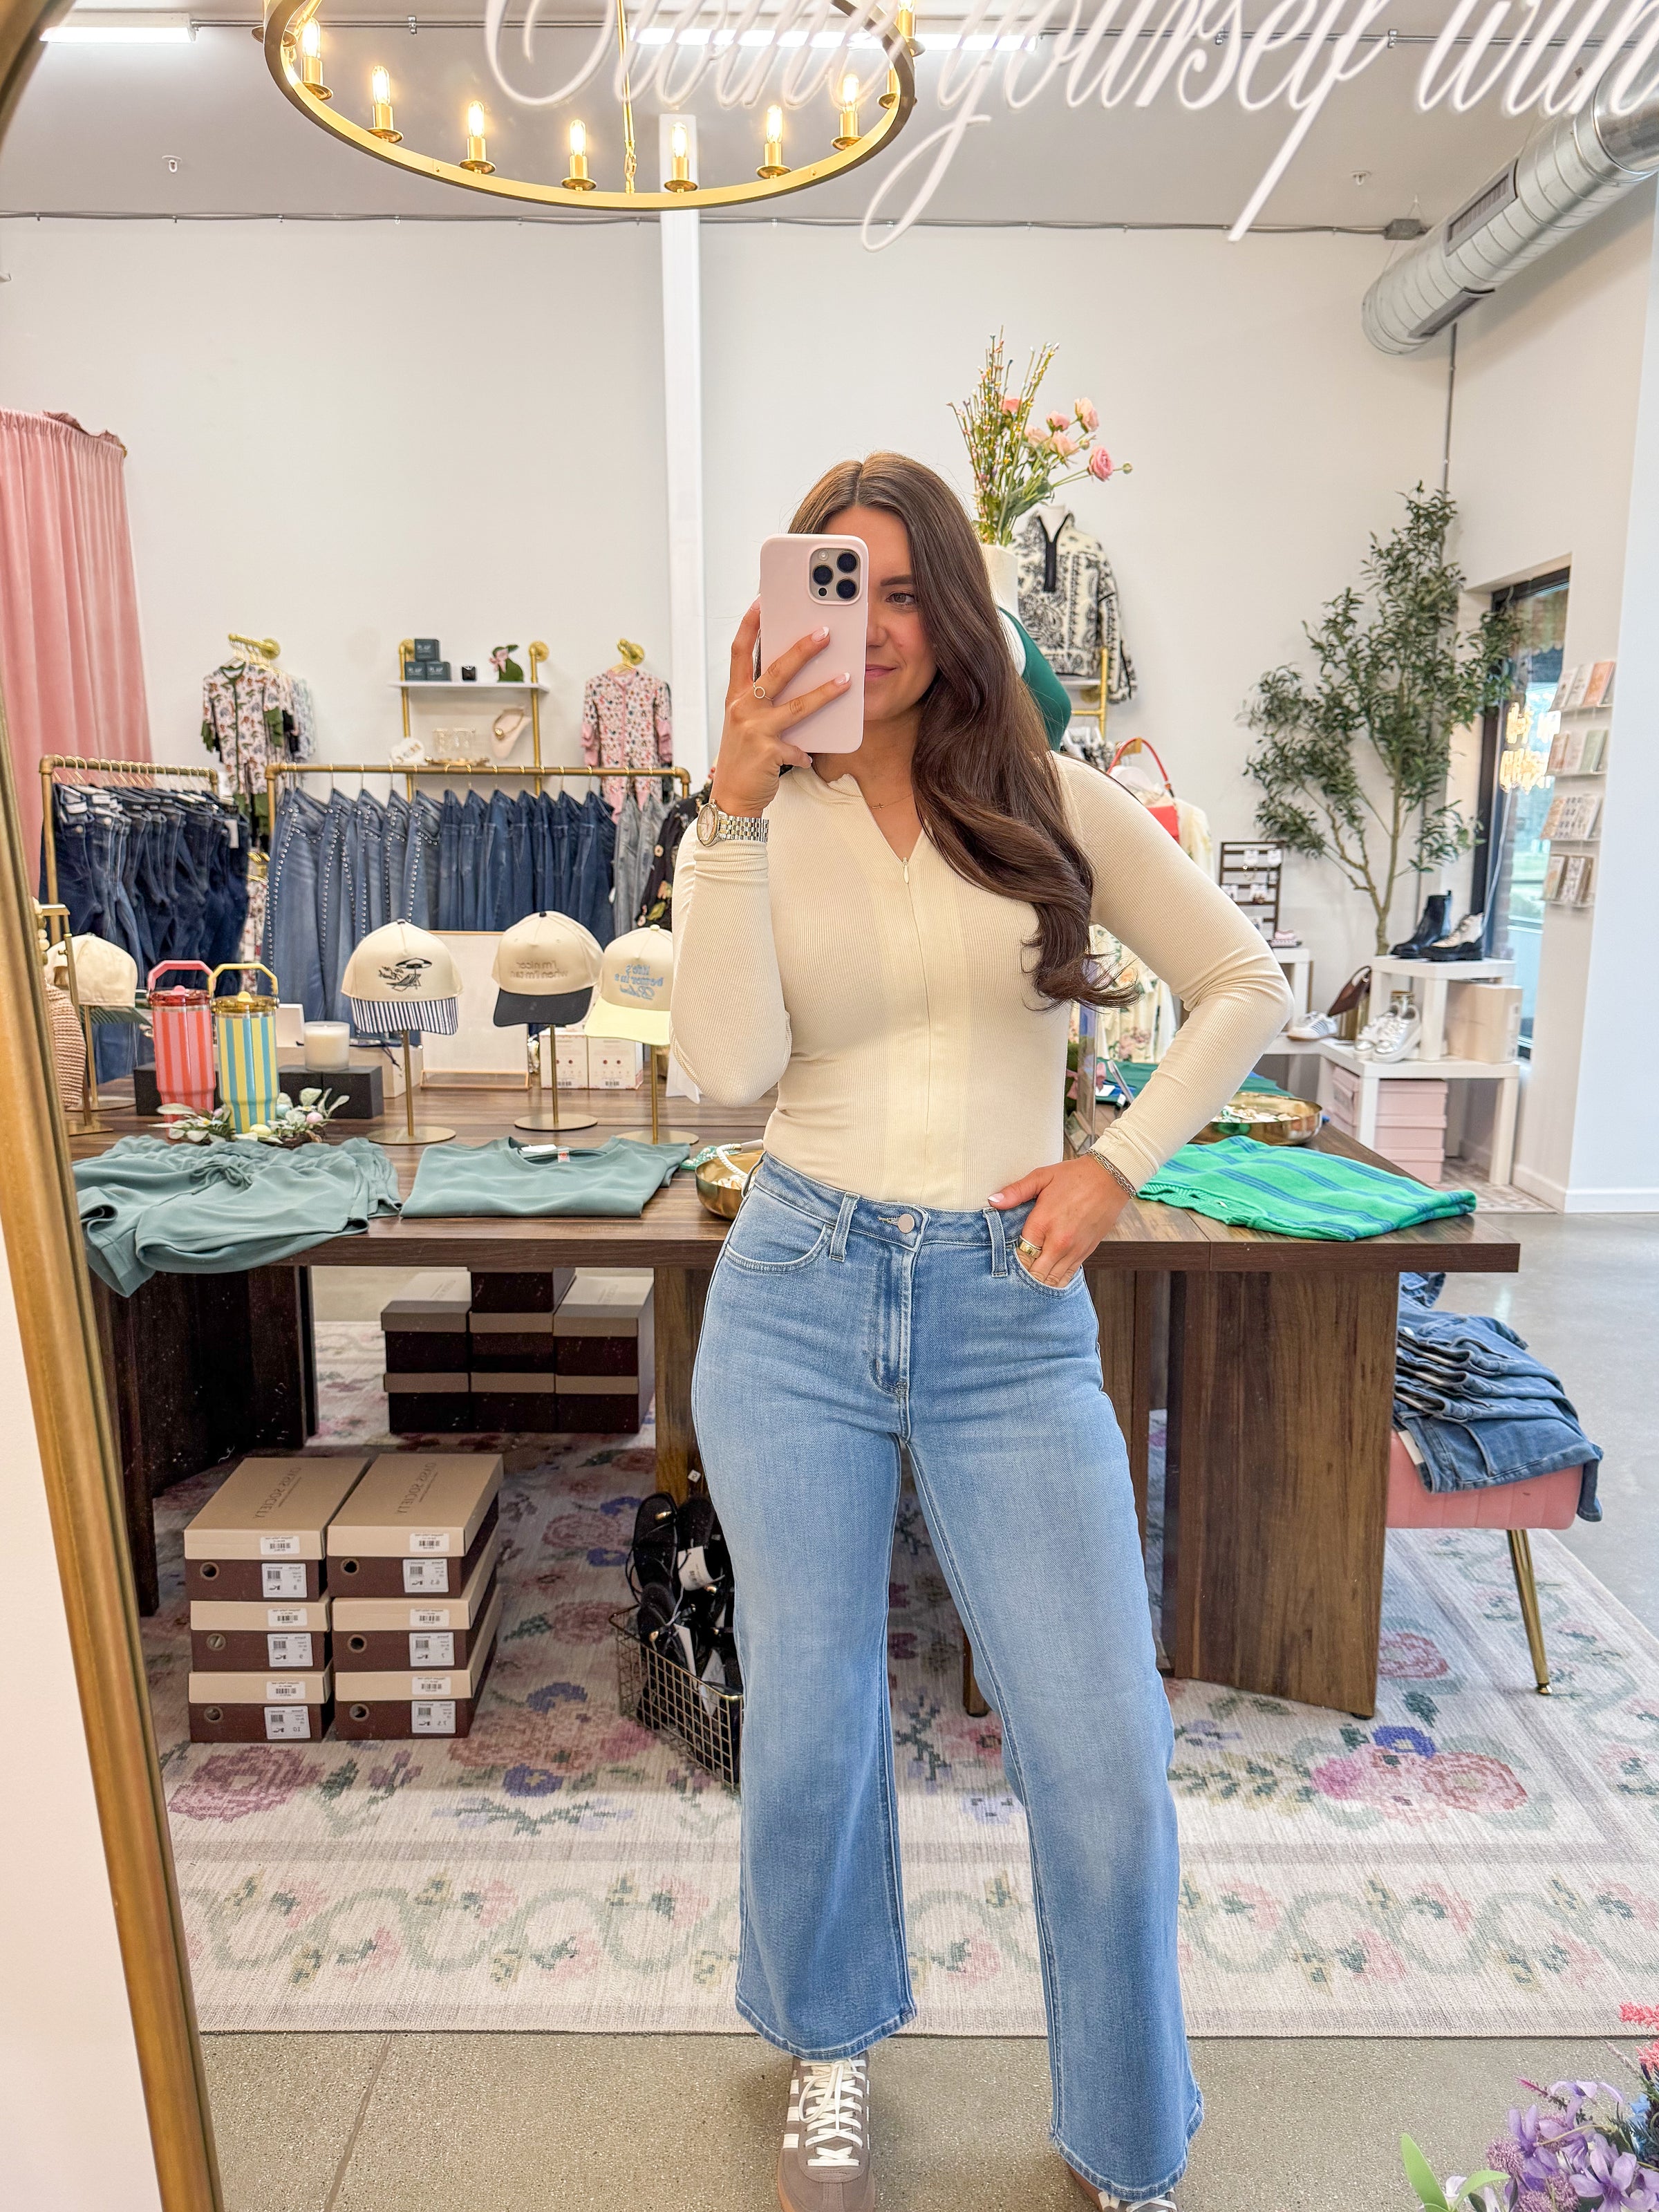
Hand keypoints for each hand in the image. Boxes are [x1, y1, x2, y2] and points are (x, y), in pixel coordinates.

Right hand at [710, 602, 851, 817]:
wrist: (732, 798)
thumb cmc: (744, 758)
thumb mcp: (747, 723)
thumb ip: (764, 701)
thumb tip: (796, 679)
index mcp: (735, 696)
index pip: (740, 652)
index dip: (749, 625)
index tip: (761, 602)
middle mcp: (741, 708)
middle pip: (775, 670)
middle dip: (802, 649)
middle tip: (825, 633)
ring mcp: (753, 729)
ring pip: (795, 705)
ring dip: (824, 692)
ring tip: (846, 678)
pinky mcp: (767, 752)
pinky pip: (798, 748)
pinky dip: (805, 753)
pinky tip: (808, 758)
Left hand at [987, 1155, 1130, 1285]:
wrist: (1110, 1178)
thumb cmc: (1074, 1176)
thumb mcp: (1041, 1177)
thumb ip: (1015, 1192)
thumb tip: (993, 1201)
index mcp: (1043, 1223)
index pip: (1020, 1256)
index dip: (1011, 1264)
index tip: (1004, 1264)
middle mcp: (1058, 1242)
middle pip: (1035, 1274)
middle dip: (1023, 1278)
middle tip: (1013, 1278)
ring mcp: (1074, 1250)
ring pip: (1052, 1280)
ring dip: (1039, 1283)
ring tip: (1027, 1283)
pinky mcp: (1086, 1252)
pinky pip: (1068, 1276)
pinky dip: (1056, 1281)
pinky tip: (1047, 1281)